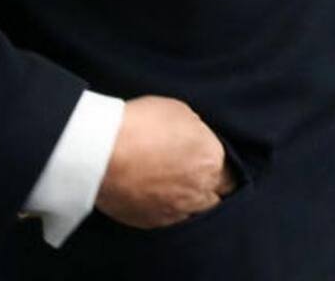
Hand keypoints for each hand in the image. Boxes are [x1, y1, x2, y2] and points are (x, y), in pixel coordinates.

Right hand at [94, 96, 235, 228]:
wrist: (103, 153)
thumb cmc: (141, 124)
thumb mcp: (179, 112)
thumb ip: (196, 132)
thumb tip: (196, 141)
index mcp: (211, 160)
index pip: (231, 172)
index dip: (222, 166)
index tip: (213, 160)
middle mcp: (199, 191)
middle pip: (218, 196)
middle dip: (212, 186)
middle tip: (198, 173)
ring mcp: (176, 211)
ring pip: (196, 212)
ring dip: (192, 200)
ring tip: (178, 186)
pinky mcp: (152, 222)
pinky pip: (170, 219)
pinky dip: (168, 209)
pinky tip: (158, 195)